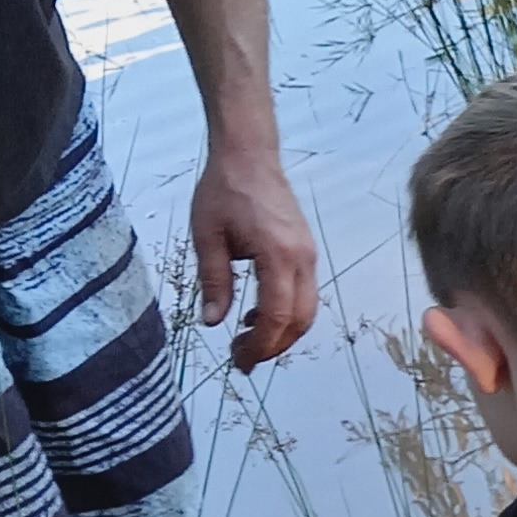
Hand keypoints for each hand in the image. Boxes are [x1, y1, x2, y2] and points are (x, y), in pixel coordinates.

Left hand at [193, 139, 318, 372]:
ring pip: (307, 308)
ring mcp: (309, 254)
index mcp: (278, 254)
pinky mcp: (306, 250)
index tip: (238, 361)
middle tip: (243, 360)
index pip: (277, 314)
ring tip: (247, 340)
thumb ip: (213, 281)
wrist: (249, 154)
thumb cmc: (224, 190)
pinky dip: (286, 312)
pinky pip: (304, 292)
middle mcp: (303, 258)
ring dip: (281, 331)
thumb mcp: (207, 237)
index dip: (260, 345)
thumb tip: (213, 322)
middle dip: (274, 346)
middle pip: (301, 319)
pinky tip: (256, 313)